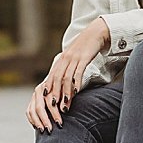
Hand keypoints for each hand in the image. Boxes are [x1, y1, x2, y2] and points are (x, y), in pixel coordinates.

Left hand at [27, 17, 109, 131]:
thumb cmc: (85, 48)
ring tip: (66, 106)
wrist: (96, 32)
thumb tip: (65, 85)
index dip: (48, 92)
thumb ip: (68, 70)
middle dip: (55, 96)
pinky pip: (78, 72)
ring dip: (65, 94)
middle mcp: (64, 59)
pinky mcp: (83, 57)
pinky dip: (76, 83)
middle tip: (55, 110)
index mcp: (60, 61)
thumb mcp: (74, 59)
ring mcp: (73, 58)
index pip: (51, 79)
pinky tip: (76, 93)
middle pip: (56, 81)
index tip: (46, 105)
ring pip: (66, 78)